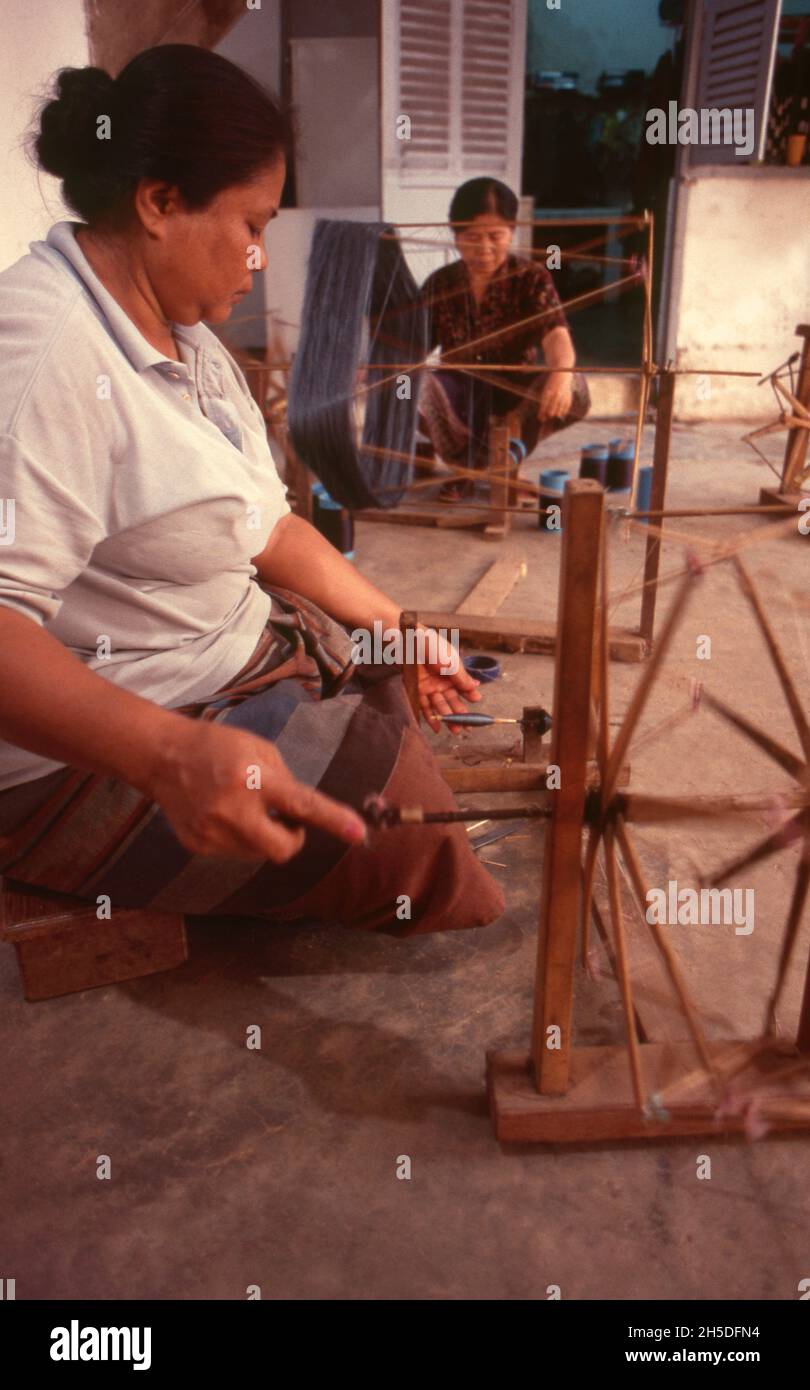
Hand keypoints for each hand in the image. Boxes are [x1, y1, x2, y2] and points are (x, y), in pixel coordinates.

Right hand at [143, 718, 366, 862]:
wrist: (163, 757)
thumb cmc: (218, 746)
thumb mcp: (259, 750)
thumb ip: (285, 781)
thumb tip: (304, 812)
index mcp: (252, 778)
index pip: (302, 804)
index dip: (333, 820)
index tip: (359, 833)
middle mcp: (232, 809)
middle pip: (282, 849)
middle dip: (292, 839)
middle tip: (285, 820)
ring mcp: (212, 831)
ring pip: (258, 852)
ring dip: (263, 835)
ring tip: (243, 806)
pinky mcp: (198, 845)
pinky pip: (235, 852)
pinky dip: (239, 837)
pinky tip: (222, 812)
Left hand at [415, 626, 480, 732]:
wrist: (406, 641)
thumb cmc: (430, 646)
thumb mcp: (450, 661)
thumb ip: (461, 677)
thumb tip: (476, 687)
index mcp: (452, 672)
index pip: (463, 687)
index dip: (470, 696)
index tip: (476, 704)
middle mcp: (441, 681)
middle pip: (452, 700)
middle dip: (460, 713)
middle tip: (467, 727)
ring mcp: (429, 687)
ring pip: (440, 705)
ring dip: (448, 718)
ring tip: (455, 730)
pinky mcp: (416, 691)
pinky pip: (424, 707)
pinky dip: (431, 717)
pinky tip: (438, 727)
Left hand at [538, 371, 573, 421]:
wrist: (562, 375)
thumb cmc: (551, 384)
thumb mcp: (545, 390)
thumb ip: (544, 401)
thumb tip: (542, 415)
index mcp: (548, 392)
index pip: (544, 407)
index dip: (541, 414)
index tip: (540, 419)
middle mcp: (556, 395)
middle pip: (551, 411)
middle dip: (548, 415)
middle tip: (546, 417)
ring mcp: (563, 396)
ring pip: (559, 412)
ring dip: (555, 414)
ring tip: (553, 414)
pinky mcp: (569, 397)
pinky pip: (566, 409)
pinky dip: (562, 412)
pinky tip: (560, 412)